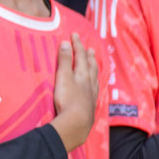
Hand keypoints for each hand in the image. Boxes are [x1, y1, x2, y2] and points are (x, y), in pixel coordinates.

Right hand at [51, 33, 99, 151]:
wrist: (76, 123)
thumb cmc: (68, 99)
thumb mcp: (63, 77)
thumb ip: (65, 61)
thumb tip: (66, 43)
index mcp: (82, 74)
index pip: (80, 56)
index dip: (77, 45)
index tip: (74, 35)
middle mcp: (89, 83)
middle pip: (91, 66)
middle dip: (89, 56)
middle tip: (90, 48)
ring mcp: (91, 94)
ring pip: (95, 78)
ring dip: (94, 68)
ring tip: (94, 63)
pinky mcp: (90, 105)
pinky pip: (95, 89)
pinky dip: (94, 83)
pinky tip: (93, 87)